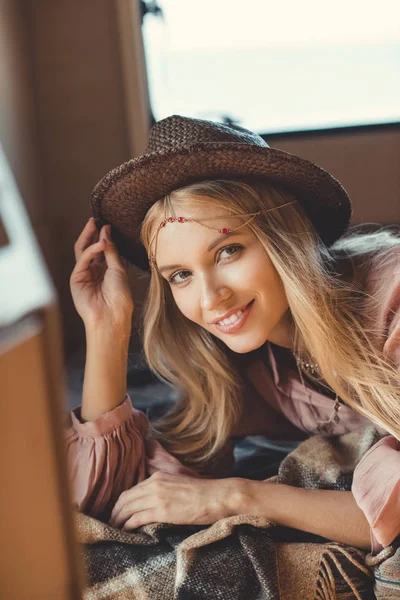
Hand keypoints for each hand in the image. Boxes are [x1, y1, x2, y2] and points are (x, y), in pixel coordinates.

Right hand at [70, 218, 133, 327]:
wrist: (112, 315)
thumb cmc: (119, 296)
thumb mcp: (118, 269)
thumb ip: (111, 250)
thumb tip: (106, 231)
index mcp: (106, 269)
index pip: (102, 248)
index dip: (104, 236)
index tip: (108, 223)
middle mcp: (94, 270)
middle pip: (90, 247)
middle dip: (93, 233)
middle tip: (96, 219)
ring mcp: (84, 274)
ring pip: (83, 250)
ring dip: (88, 236)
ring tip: (94, 224)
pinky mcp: (76, 278)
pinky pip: (83, 260)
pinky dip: (91, 250)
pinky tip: (100, 244)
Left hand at [109, 471, 244, 530]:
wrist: (217, 496)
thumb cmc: (203, 493)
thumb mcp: (178, 485)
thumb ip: (164, 489)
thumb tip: (154, 502)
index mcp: (158, 477)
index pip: (131, 490)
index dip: (120, 504)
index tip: (117, 514)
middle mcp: (154, 484)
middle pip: (125, 499)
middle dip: (115, 512)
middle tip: (111, 524)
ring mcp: (157, 496)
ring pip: (127, 508)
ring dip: (118, 520)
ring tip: (115, 530)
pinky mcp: (162, 510)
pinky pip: (137, 518)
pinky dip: (128, 526)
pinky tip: (126, 532)